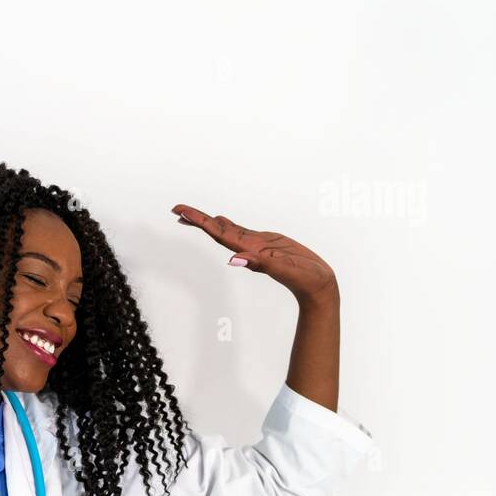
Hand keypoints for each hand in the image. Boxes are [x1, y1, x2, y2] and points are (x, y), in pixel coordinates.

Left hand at [172, 204, 338, 306]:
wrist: (318, 286)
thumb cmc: (304, 279)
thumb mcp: (282, 269)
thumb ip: (259, 264)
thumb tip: (234, 260)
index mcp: (249, 251)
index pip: (218, 234)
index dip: (200, 222)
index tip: (181, 213)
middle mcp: (249, 248)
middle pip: (217, 231)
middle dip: (197, 219)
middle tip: (177, 208)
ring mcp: (257, 246)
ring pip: (227, 230)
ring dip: (209, 222)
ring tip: (191, 214)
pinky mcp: (267, 244)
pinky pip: (242, 232)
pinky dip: (228, 225)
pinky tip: (221, 220)